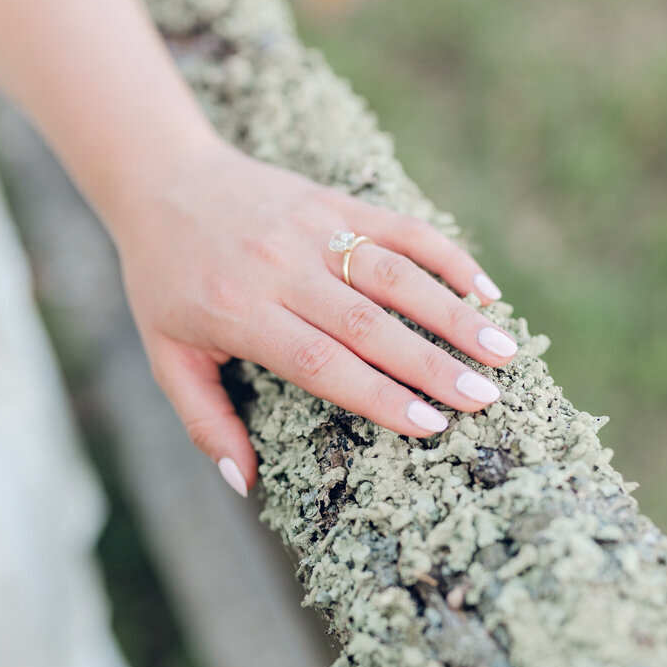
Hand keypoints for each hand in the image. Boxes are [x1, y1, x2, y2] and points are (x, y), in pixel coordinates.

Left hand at [117, 137, 516, 497]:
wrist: (162, 181)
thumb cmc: (165, 279)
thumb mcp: (165, 356)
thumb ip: (204, 422)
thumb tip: (245, 485)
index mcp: (241, 312)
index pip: (323, 362)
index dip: (380, 396)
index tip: (431, 427)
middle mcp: (282, 268)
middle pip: (370, 323)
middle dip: (434, 364)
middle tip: (486, 399)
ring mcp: (313, 228)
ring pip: (395, 273)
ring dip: (453, 312)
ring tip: (503, 350)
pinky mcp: (333, 200)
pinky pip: (399, 226)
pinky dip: (445, 255)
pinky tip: (484, 288)